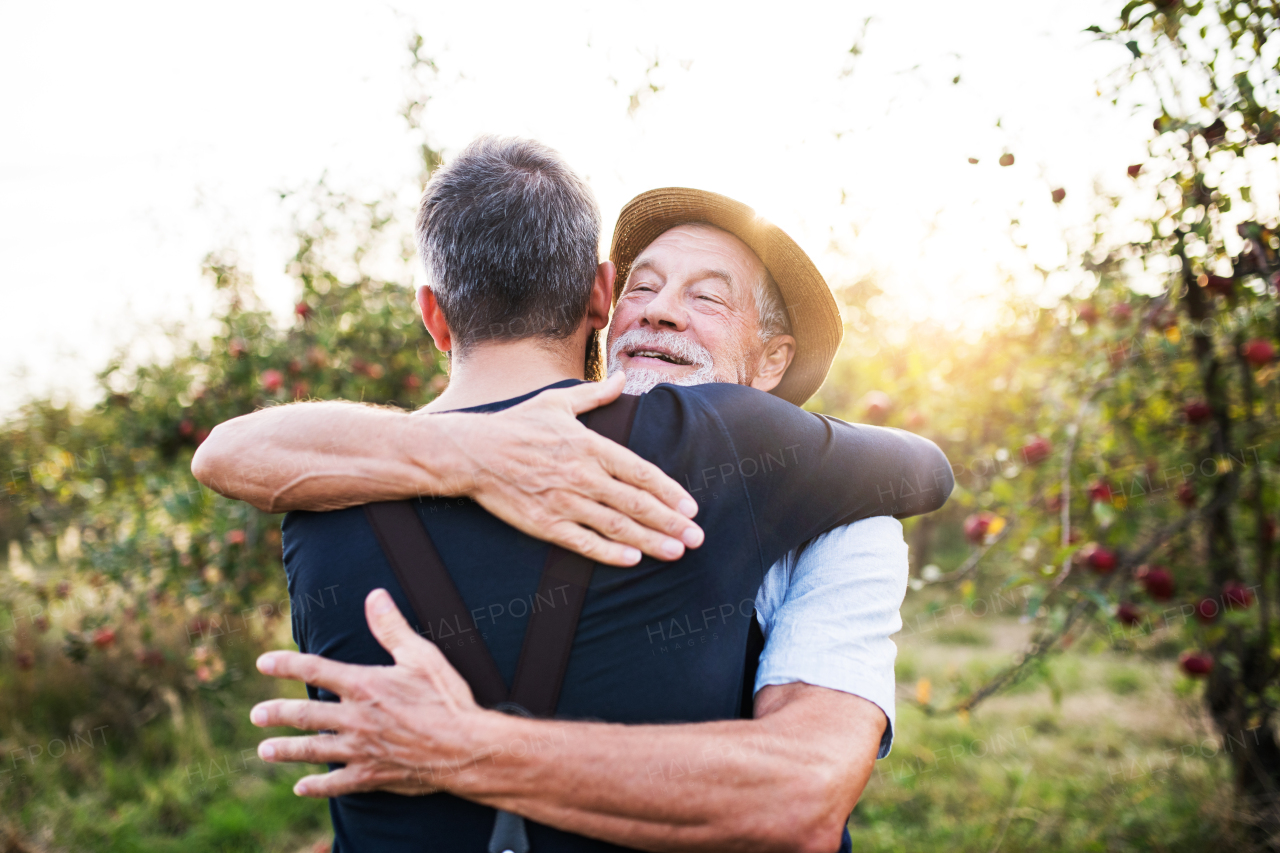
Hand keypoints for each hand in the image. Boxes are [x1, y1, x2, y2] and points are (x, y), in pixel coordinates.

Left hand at [251, 589, 491, 796]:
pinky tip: (302, 787)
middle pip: (305, 714)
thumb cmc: (447, 699)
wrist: (465, 748)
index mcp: (364, 685)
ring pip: (313, 750)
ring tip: (264, 750)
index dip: (285, 664)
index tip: (263, 663)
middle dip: (277, 713)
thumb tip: (374, 596)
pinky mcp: (371, 774)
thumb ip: (393, 628)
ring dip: (286, 750)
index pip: (315, 669)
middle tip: (256, 715)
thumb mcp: (422, 656)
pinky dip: (317, 785)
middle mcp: (355, 718)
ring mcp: (361, 749)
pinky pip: (336, 783)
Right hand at [444, 371, 703, 566]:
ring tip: (676, 552)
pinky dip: (609, 552)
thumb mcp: (557, 401)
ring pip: (615, 525)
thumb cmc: (516, 425)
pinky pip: (583, 541)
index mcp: (589, 445)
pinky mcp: (544, 523)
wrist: (471, 452)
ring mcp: (564, 500)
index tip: (691, 506)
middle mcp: (582, 474)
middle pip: (635, 503)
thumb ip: (596, 394)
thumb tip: (624, 379)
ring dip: (650, 540)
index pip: (640, 472)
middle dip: (670, 521)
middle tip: (697, 537)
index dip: (669, 491)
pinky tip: (632, 561)